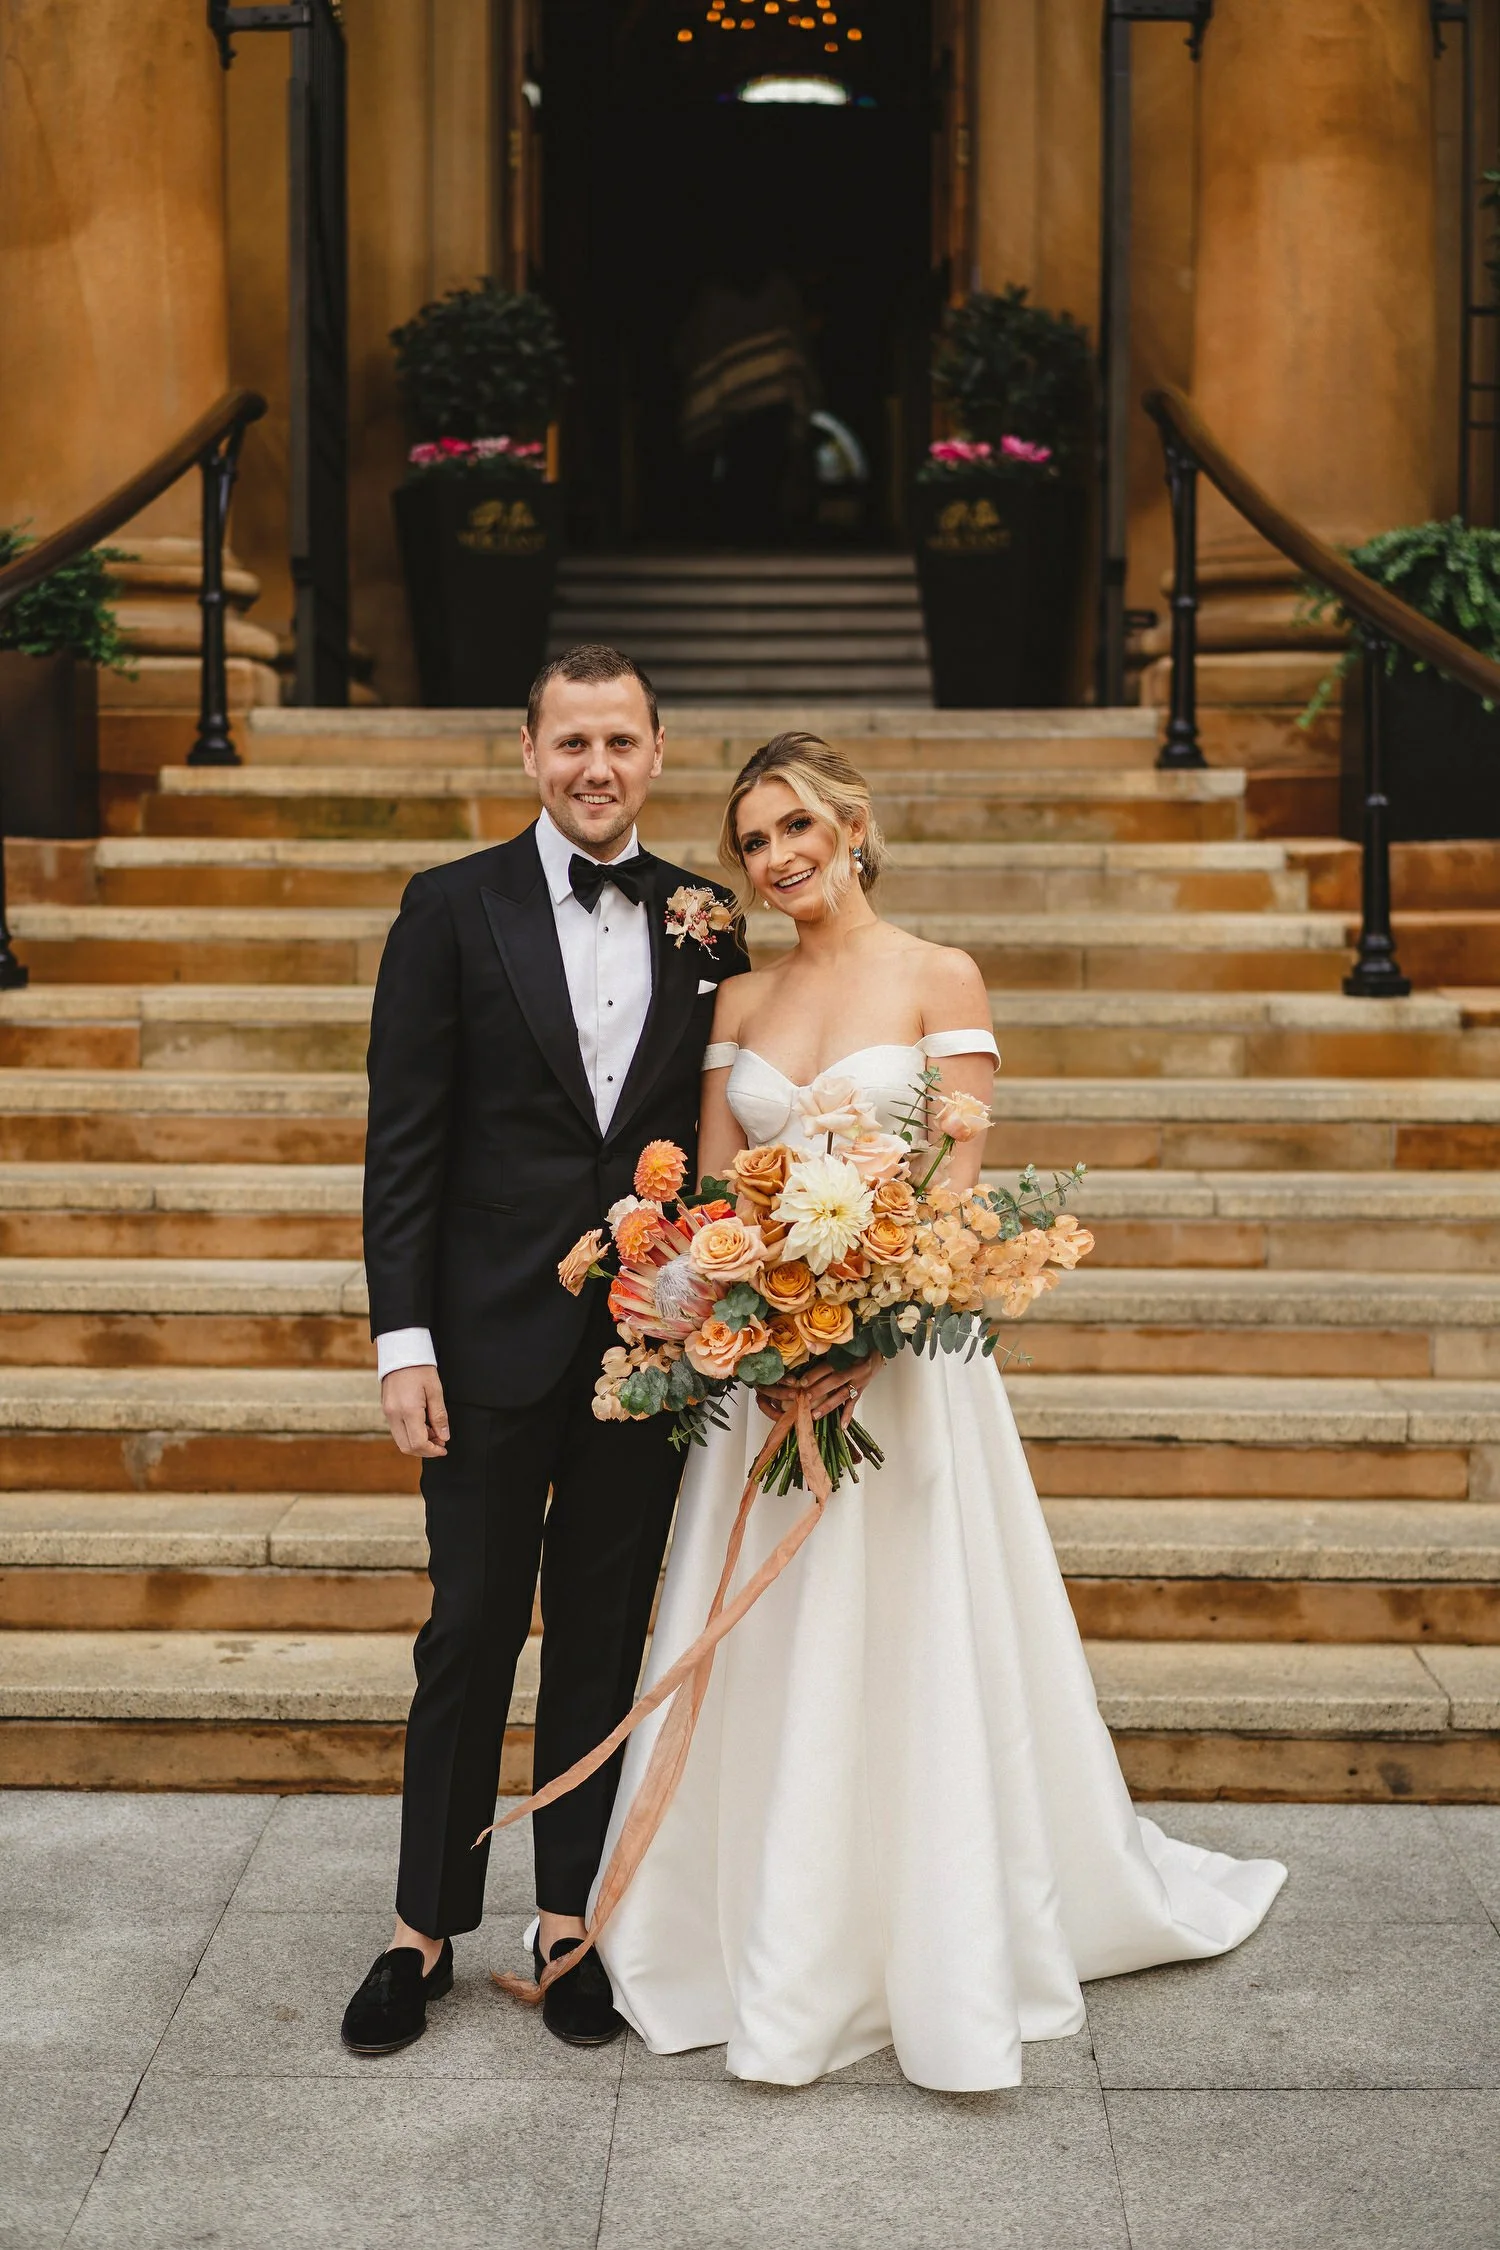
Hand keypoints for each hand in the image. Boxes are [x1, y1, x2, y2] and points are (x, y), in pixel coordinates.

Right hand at [381, 1364, 448, 1456]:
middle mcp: (394, 1415)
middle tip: (440, 1442)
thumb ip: (439, 1416)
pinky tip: (423, 1424)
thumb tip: (444, 1437)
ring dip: (417, 1442)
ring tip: (433, 1431)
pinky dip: (410, 1433)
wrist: (401, 1352)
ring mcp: (387, 1413)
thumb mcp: (435, 1391)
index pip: (418, 1443)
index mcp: (408, 1410)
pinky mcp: (386, 1409)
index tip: (444, 1448)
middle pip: (407, 1447)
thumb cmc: (420, 1368)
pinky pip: (397, 1430)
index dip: (433, 1451)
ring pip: (401, 1440)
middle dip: (425, 1450)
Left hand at [756, 1354, 880, 1427]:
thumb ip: (828, 1350)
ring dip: (828, 1405)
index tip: (801, 1382)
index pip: (829, 1366)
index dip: (815, 1374)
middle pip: (836, 1381)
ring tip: (815, 1415)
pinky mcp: (861, 1391)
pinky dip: (847, 1415)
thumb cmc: (856, 1348)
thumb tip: (809, 1348)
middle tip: (805, 1398)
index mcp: (848, 1357)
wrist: (878, 1352)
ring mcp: (860, 1382)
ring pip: (843, 1395)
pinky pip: (854, 1404)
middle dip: (820, 1390)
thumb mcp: (843, 1345)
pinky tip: (842, 1427)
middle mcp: (855, 1371)